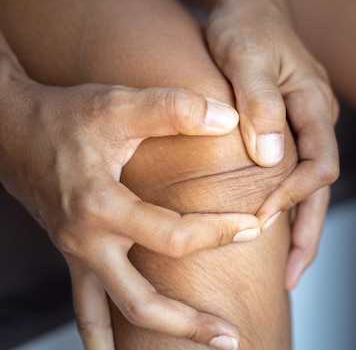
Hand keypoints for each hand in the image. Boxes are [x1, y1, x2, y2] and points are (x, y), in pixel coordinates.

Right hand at [0, 51, 255, 348]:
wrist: (12, 130)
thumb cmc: (66, 116)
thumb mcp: (120, 105)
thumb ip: (175, 109)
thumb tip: (230, 118)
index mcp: (101, 207)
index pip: (172, 237)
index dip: (219, 234)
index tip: (256, 227)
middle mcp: (87, 242)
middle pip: (140, 305)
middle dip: (189, 325)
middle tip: (233, 336)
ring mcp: (77, 256)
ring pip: (113, 317)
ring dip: (154, 338)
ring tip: (195, 348)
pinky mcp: (74, 257)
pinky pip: (88, 309)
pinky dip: (105, 335)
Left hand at [206, 0, 339, 289]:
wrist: (251, 1)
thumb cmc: (245, 24)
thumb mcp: (244, 57)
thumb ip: (259, 105)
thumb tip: (270, 160)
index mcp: (313, 103)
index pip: (319, 163)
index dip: (294, 194)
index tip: (261, 215)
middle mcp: (317, 118)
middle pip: (322, 186)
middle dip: (308, 231)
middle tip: (290, 276)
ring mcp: (306, 123)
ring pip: (312, 184)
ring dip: (301, 224)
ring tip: (288, 268)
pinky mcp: (291, 126)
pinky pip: (297, 171)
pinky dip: (288, 202)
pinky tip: (273, 223)